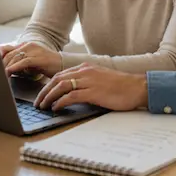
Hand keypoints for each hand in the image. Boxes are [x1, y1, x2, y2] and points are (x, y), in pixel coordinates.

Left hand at [0, 42, 62, 77]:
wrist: (63, 65)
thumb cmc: (46, 65)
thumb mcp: (29, 62)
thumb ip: (18, 62)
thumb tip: (3, 68)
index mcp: (25, 45)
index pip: (6, 49)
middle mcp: (29, 45)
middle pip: (8, 54)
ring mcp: (34, 50)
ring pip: (14, 57)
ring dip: (5, 68)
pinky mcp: (39, 58)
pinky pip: (23, 62)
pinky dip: (14, 68)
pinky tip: (9, 73)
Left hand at [34, 64, 148, 111]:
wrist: (137, 87)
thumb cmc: (122, 86)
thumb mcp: (101, 79)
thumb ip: (87, 82)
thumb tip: (73, 93)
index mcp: (86, 67)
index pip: (61, 74)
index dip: (49, 84)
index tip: (42, 94)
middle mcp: (85, 72)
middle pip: (57, 79)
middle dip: (44, 91)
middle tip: (37, 102)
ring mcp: (89, 81)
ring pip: (61, 86)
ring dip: (49, 97)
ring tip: (43, 106)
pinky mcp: (93, 92)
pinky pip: (71, 96)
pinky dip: (61, 102)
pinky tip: (56, 108)